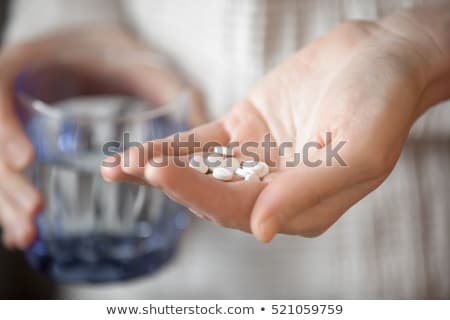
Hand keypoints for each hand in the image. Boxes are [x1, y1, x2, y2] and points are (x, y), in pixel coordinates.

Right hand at [0, 25, 200, 248]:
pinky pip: (6, 173)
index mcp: (23, 63)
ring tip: (25, 234)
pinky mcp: (14, 140)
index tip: (27, 160)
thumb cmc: (108, 49)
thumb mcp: (131, 56)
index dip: (6, 129)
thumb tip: (198, 113)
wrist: (79, 46)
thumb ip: (159, 81)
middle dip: (9, 181)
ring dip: (9, 202)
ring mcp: (7, 119)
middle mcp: (7, 92)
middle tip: (32, 214)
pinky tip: (21, 231)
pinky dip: (11, 201)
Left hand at [102, 11, 449, 241]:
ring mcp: (257, 159)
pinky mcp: (244, 130)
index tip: (165, 175)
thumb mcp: (356, 154)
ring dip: (163, 171)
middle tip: (143, 169)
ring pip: (202, 171)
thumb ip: (305, 194)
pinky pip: (203, 143)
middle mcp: (275, 189)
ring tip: (122, 170)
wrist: (380, 58)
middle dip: (177, 184)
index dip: (202, 197)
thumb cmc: (380, 104)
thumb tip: (260, 232)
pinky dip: (173, 146)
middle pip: (216, 195)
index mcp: (302, 206)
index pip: (244, 212)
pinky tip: (141, 153)